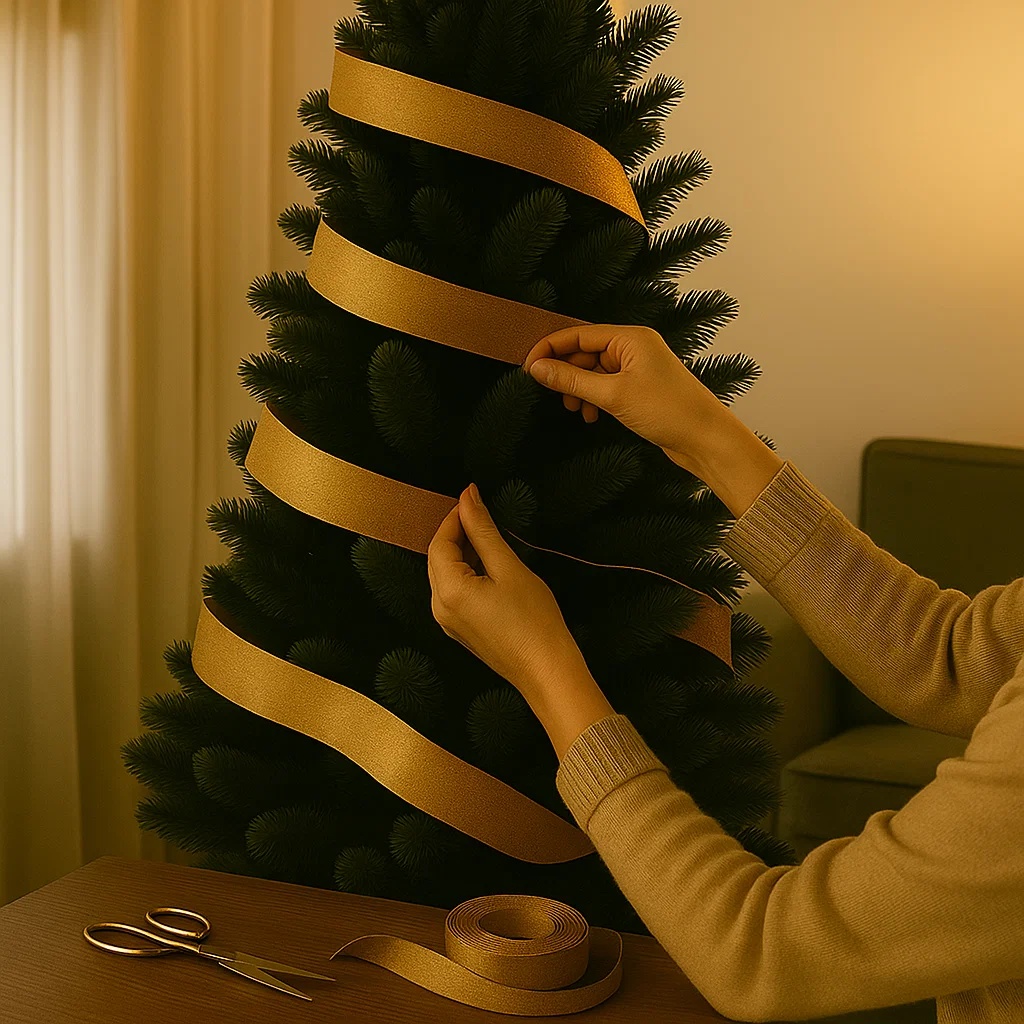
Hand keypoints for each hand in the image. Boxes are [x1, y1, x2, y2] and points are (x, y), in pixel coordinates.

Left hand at [426, 483, 586, 705]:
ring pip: (445, 575)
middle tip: (481, 513)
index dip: (454, 516)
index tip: (472, 496)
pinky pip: (453, 592)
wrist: (547, 670)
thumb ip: (484, 531)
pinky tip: (488, 564)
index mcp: (448, 591)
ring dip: (462, 552)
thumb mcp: (509, 568)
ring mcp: (448, 622)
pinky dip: (466, 572)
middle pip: (438, 558)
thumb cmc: (534, 619)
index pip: (440, 543)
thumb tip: (468, 497)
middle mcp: (440, 608)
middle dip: (456, 532)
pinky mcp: (460, 630)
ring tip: (487, 536)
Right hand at [522, 324, 730, 475]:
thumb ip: (572, 379)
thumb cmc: (669, 411)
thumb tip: (538, 368)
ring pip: (594, 372)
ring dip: (579, 389)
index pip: (579, 334)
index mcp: (630, 338)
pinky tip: (591, 416)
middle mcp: (634, 348)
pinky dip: (593, 399)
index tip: (528, 366)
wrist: (704, 439)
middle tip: (548, 392)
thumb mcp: (613, 394)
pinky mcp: (640, 389)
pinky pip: (606, 387)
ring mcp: (637, 368)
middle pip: (585, 352)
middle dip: (565, 373)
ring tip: (573, 409)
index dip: (550, 348)